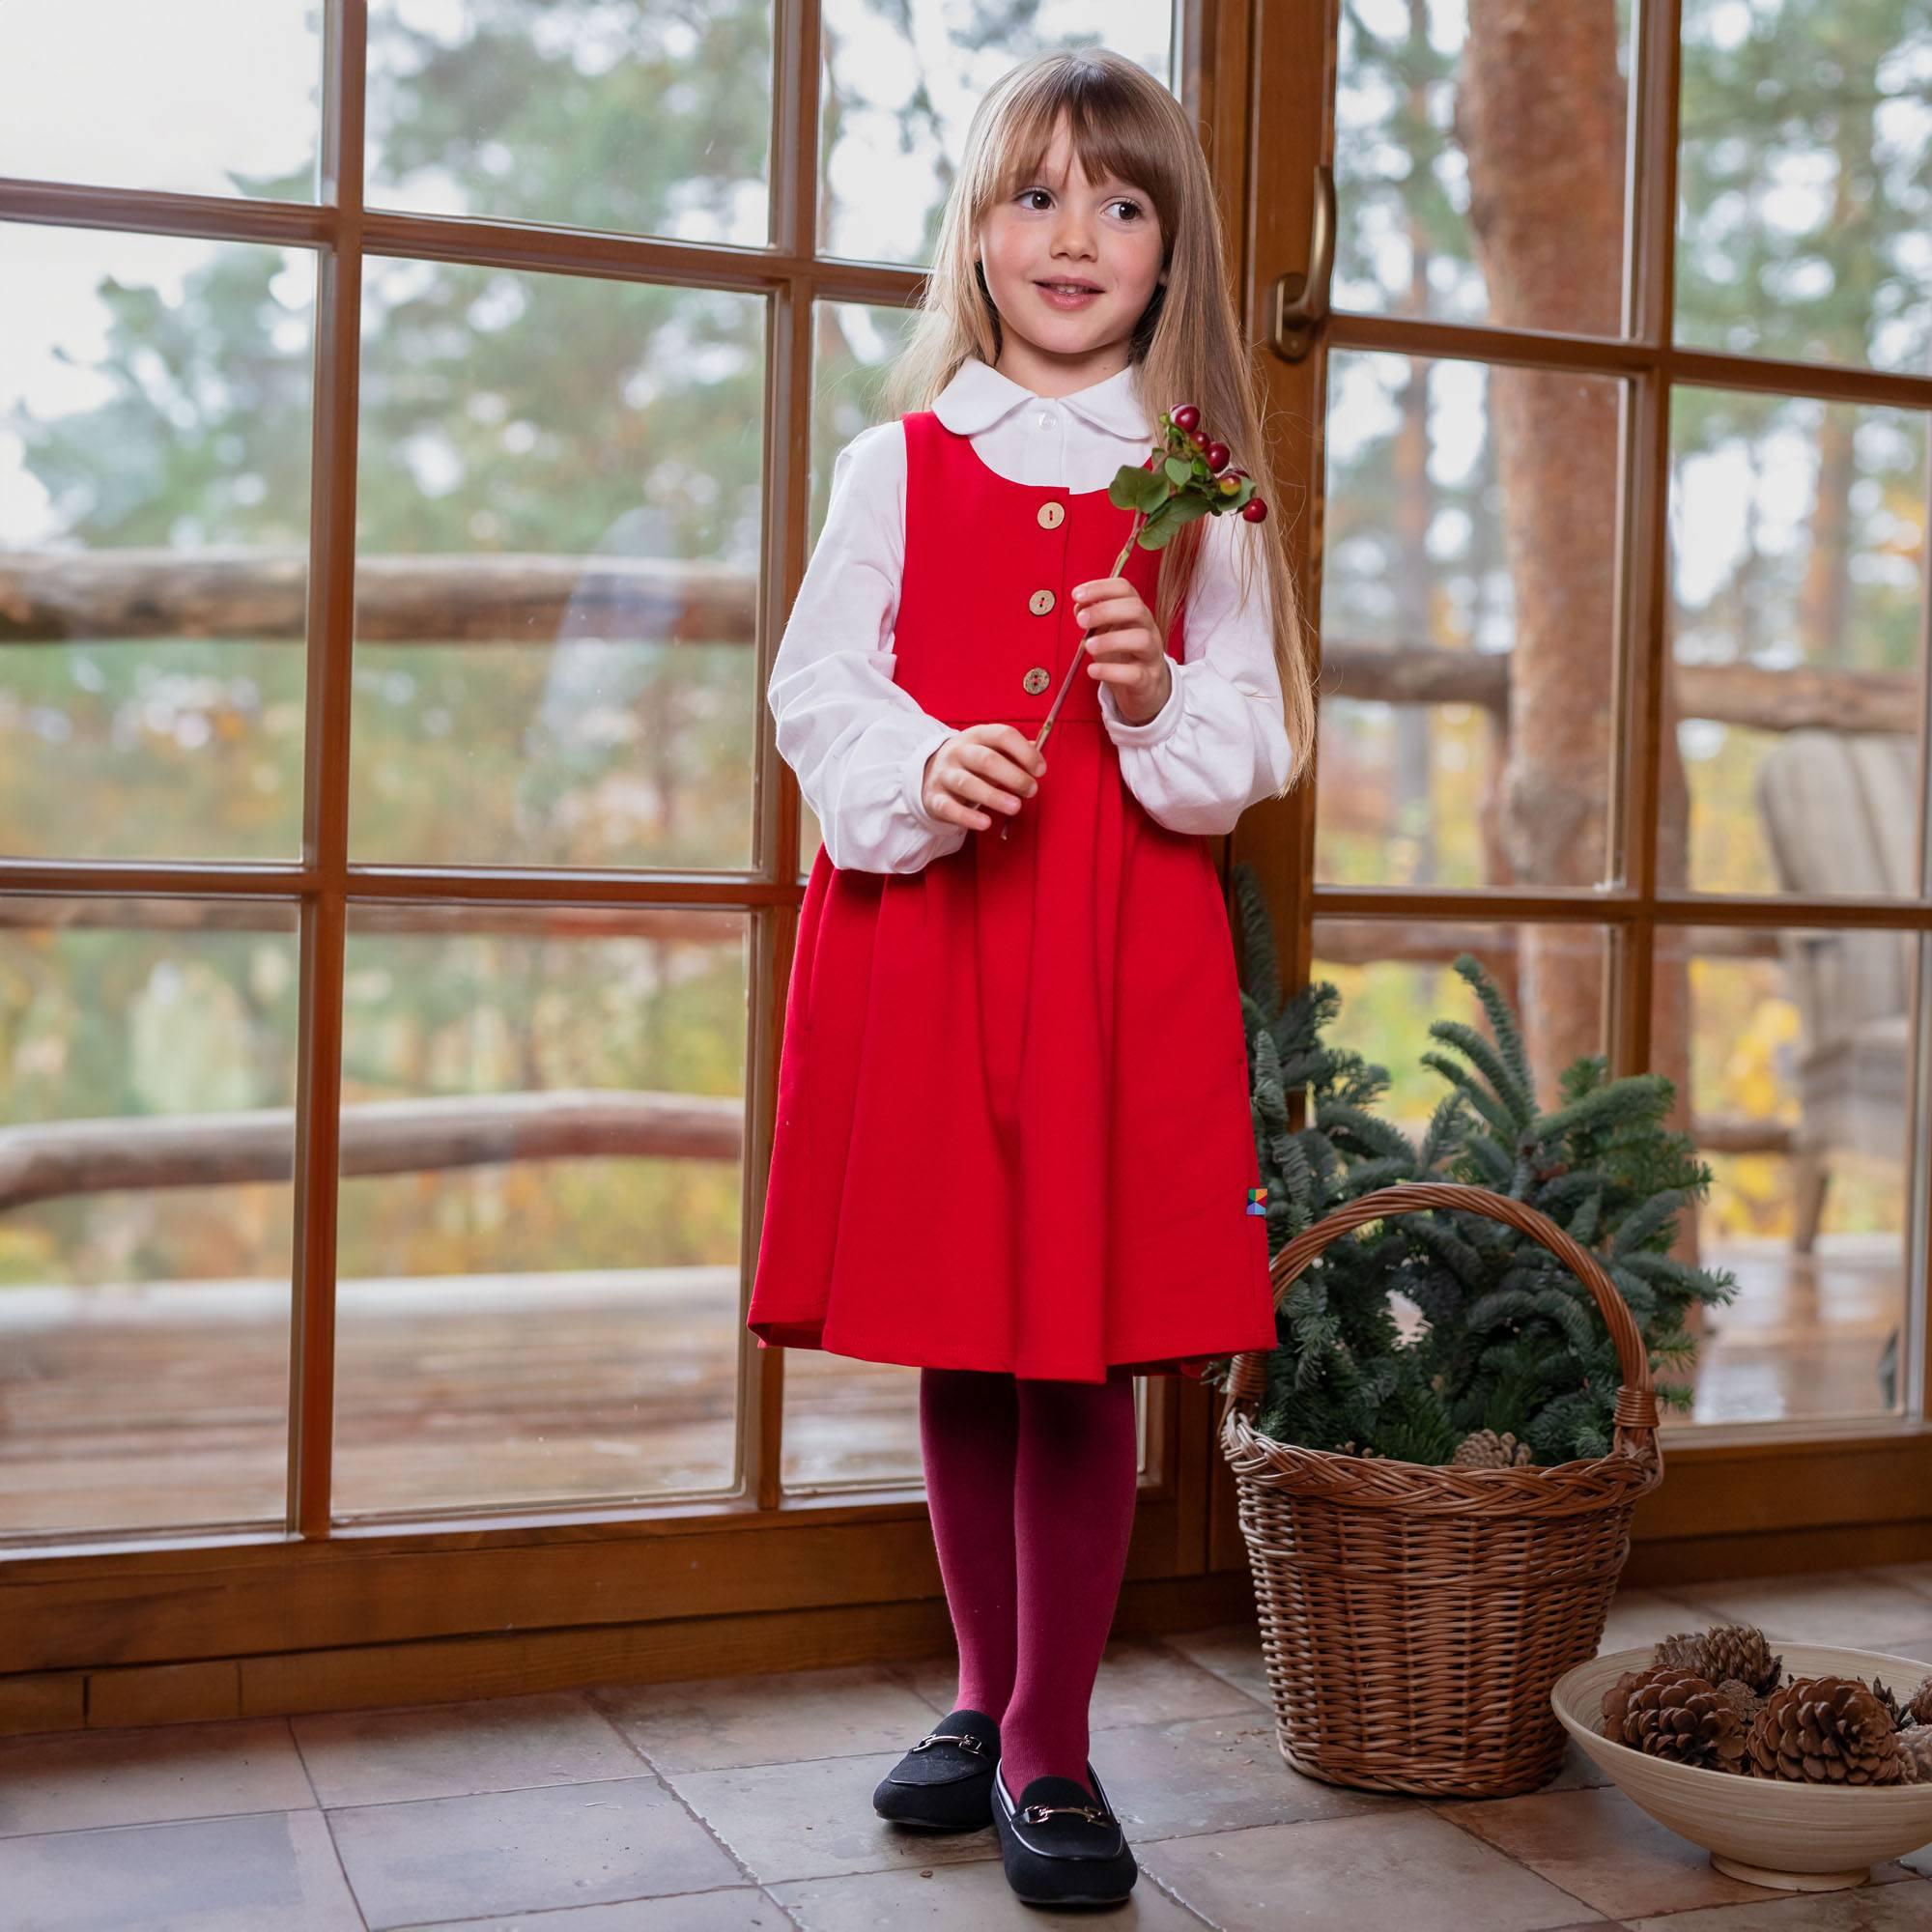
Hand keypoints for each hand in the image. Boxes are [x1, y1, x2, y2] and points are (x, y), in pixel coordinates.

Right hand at [921, 724, 1046, 831]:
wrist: (930, 773)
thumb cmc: (973, 763)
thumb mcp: (992, 751)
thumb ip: (1015, 754)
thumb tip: (1038, 756)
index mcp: (977, 736)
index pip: (1002, 736)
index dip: (1024, 752)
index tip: (1040, 770)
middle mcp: (958, 752)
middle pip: (986, 760)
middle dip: (1012, 776)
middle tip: (1032, 790)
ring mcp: (944, 774)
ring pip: (967, 783)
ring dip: (994, 796)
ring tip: (1015, 807)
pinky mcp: (934, 798)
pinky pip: (949, 807)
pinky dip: (967, 817)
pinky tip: (986, 823)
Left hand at [1071, 577, 1171, 724]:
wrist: (1147, 692)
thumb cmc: (1125, 658)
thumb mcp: (1108, 634)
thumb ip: (1094, 618)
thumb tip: (1079, 605)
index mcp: (1137, 614)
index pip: (1125, 589)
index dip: (1101, 587)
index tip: (1077, 594)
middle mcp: (1148, 630)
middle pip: (1136, 609)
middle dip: (1105, 610)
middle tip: (1081, 621)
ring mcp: (1151, 656)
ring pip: (1141, 639)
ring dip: (1110, 640)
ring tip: (1088, 646)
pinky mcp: (1148, 681)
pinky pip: (1135, 674)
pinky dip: (1111, 671)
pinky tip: (1092, 670)